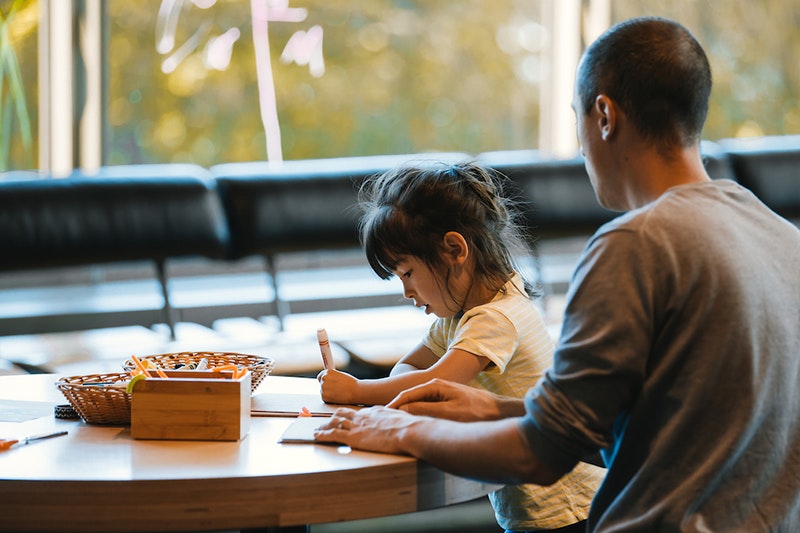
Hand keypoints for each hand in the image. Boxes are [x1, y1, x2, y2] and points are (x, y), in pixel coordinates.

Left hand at [313, 406, 420, 454]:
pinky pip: (333, 434)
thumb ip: (398, 420)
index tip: (346, 417)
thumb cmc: (410, 427)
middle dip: (333, 417)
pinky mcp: (354, 437)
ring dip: (324, 426)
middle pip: (343, 413)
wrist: (408, 431)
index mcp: (375, 411)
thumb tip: (403, 422)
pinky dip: (323, 435)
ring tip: (317, 429)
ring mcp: (357, 426)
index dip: (351, 415)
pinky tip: (316, 436)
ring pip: (335, 423)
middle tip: (327, 420)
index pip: (358, 412)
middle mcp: (363, 416)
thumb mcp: (403, 419)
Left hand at [317, 368, 359, 404]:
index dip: (324, 380)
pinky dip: (329, 399)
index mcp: (328, 372)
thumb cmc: (351, 384)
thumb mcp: (341, 375)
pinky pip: (325, 398)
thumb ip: (332, 377)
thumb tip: (329, 380)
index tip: (327, 383)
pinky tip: (337, 397)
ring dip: (328, 393)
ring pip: (323, 391)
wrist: (356, 391)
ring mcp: (323, 388)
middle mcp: (324, 378)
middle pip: (321, 384)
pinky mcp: (324, 397)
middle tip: (336, 390)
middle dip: (327, 387)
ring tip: (339, 393)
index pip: (320, 376)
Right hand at [386, 378, 523, 421]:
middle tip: (380, 421)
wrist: (500, 413)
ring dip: (405, 414)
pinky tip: (413, 426)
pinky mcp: (448, 404)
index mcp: (435, 385)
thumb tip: (403, 410)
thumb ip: (424, 410)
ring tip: (392, 425)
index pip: (406, 395)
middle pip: (409, 399)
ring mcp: (442, 395)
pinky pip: (426, 410)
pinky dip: (416, 417)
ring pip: (417, 405)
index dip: (391, 407)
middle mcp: (437, 387)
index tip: (379, 417)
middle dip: (395, 409)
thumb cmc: (477, 412)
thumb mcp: (448, 413)